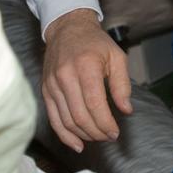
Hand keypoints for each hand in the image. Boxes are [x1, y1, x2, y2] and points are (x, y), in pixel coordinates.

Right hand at [41, 8, 132, 151]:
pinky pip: (53, 119)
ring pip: (67, 120)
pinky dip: (65, 135)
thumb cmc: (94, 43)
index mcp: (85, 66)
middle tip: (109, 136)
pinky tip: (77, 144)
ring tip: (98, 137)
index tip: (115, 132)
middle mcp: (66, 76)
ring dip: (84, 135)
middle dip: (97, 132)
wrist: (67, 29)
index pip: (95, 104)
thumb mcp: (116, 56)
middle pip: (80, 116)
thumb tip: (126, 110)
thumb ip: (122, 84)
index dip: (105, 123)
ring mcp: (52, 85)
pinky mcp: (46, 91)